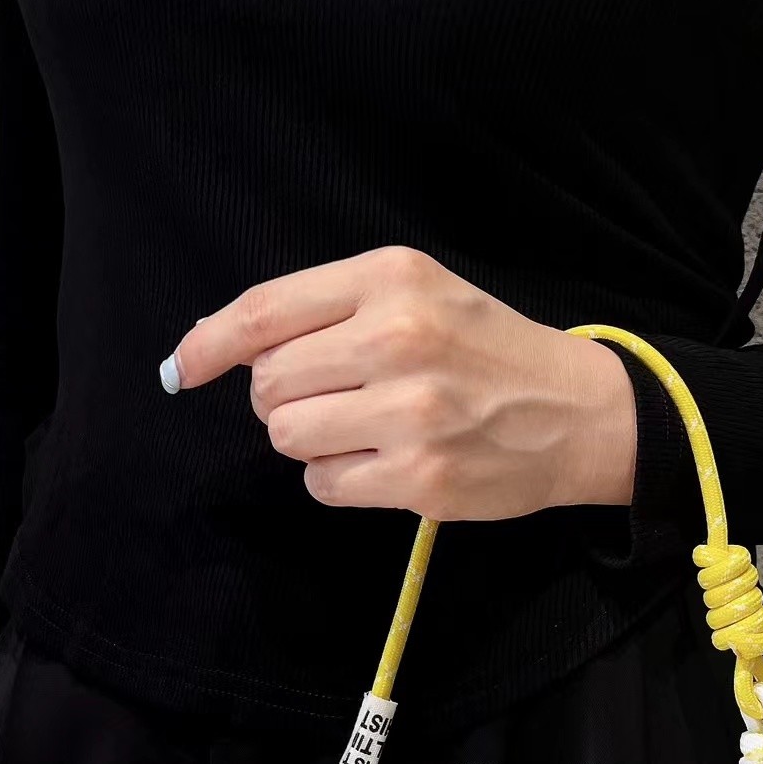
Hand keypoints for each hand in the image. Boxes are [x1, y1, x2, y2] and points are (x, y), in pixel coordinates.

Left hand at [159, 245, 637, 520]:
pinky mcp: (419, 478)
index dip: (208, 344)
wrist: (579, 412)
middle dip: (280, 398)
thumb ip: (329, 308)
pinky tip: (383, 461)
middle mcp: (399, 338)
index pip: (264, 312)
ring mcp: (410, 412)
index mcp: (392, 279)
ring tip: (363, 428)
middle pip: (268, 383)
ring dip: (310, 439)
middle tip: (333, 397)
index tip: (183, 368)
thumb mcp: (421, 292)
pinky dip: (338, 478)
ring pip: (287, 436)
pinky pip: (324, 484)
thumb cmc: (488, 350)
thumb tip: (220, 349)